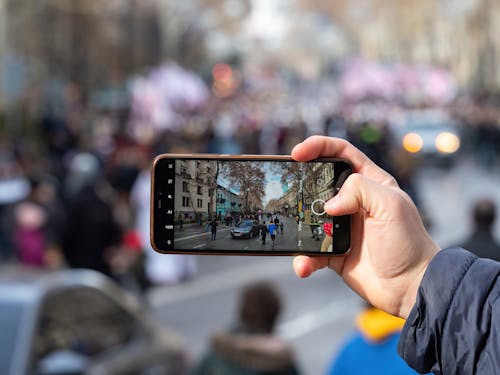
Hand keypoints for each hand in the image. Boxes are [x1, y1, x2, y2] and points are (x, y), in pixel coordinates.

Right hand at [291, 136, 438, 317]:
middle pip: (319, 183)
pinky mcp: (334, 251)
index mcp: (371, 183)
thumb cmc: (408, 243)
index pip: (341, 153)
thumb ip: (361, 189)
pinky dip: (304, 259)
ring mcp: (342, 227)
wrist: (409, 287)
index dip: (319, 147)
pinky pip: (310, 251)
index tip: (297, 153)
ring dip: (298, 226)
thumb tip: (329, 204)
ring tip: (292, 234)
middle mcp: (354, 202)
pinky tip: (304, 266)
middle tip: (285, 189)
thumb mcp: (391, 206)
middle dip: (300, 184)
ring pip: (309, 218)